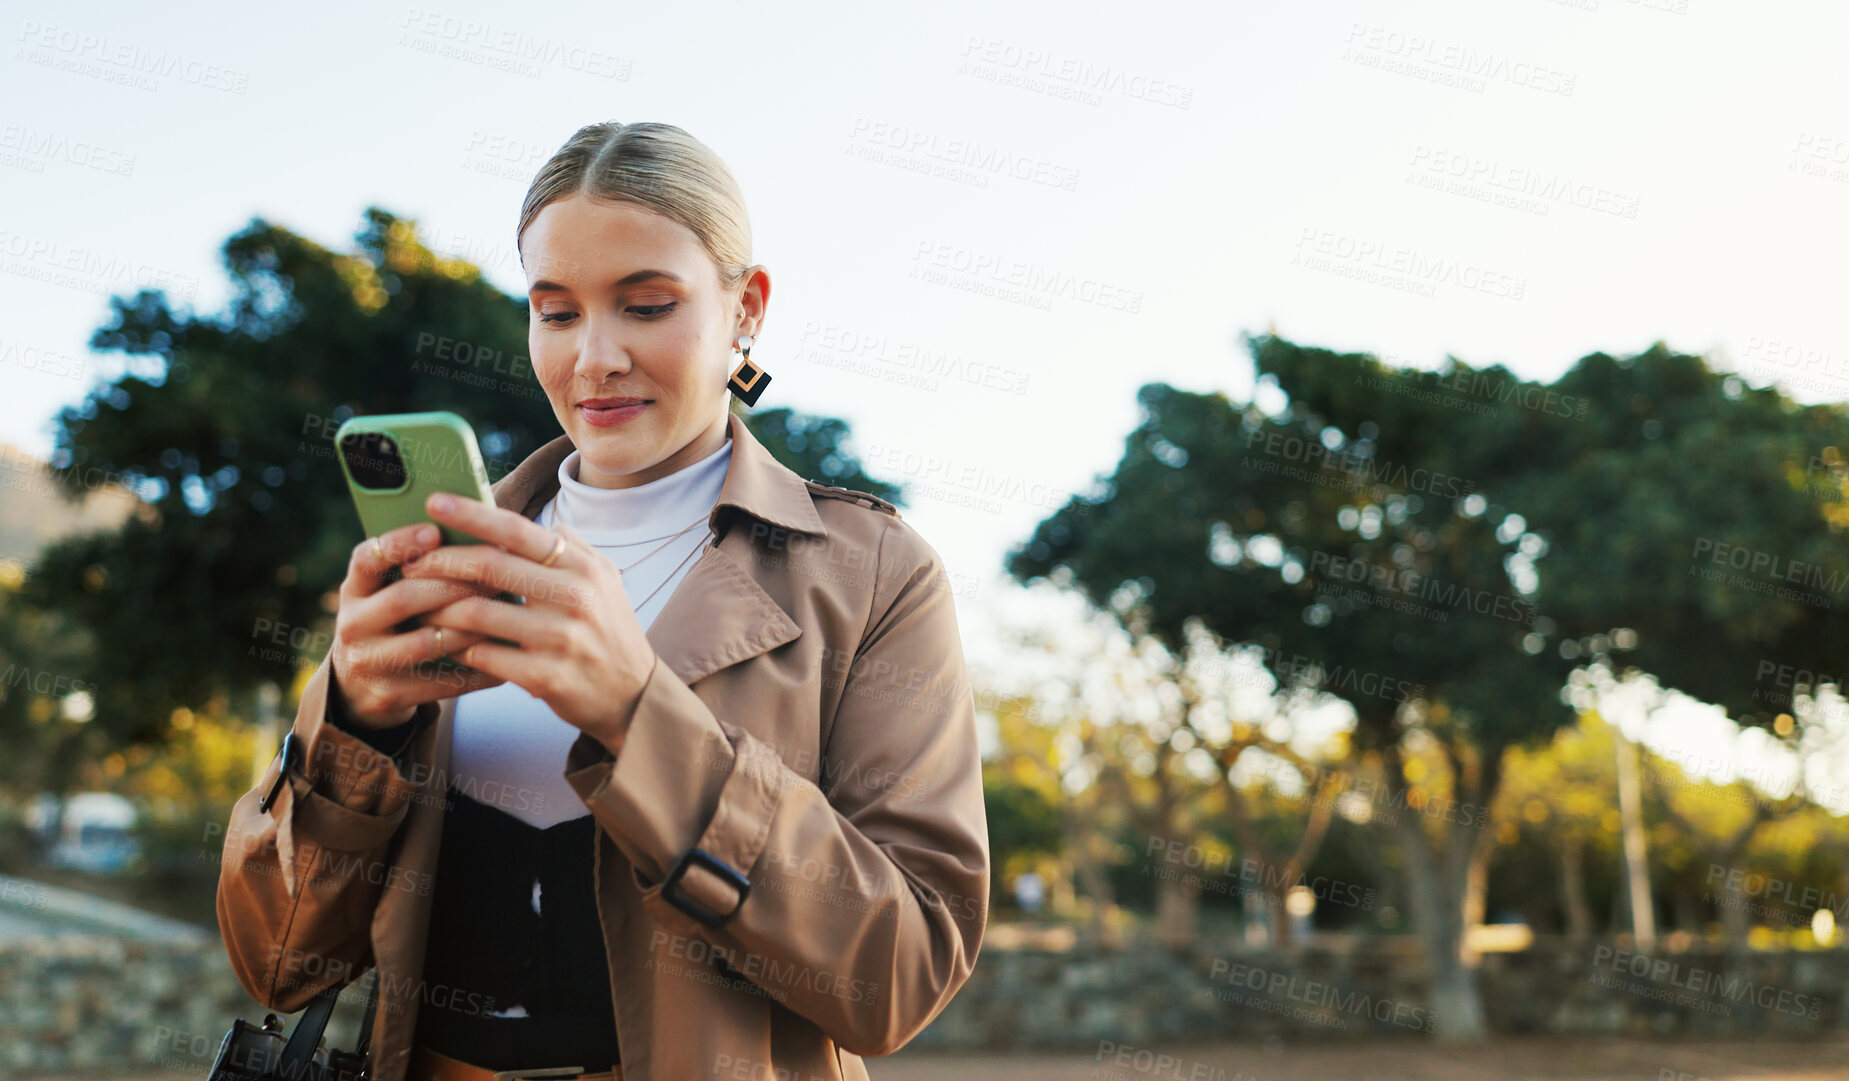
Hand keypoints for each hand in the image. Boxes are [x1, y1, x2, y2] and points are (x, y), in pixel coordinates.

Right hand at [329, 522, 508, 728]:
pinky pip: (442, 682)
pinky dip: (477, 670)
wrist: (362, 688)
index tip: (435, 531)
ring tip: (503, 615)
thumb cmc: (394, 623)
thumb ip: (418, 568)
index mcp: (354, 590)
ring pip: (425, 642)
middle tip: (493, 577)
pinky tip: (505, 658)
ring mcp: (367, 663)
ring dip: (469, 628)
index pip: (366, 558)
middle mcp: (353, 625)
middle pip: (403, 599)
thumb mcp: (387, 593)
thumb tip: (478, 530)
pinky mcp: (388, 696)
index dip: (399, 543)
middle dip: (451, 586)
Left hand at [403, 491, 657, 754]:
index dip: (472, 514)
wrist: (634, 695)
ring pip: (476, 612)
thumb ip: (571, 547)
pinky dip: (460, 647)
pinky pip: (483, 655)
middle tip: (411, 562)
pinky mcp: (544, 677)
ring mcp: (559, 639)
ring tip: (423, 607)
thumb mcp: (605, 580)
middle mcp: (573, 597)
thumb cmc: (610, 631)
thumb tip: (536, 522)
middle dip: (440, 561)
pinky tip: (451, 644)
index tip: (435, 503)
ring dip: (440, 608)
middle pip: (489, 566)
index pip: (518, 530)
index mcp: (582, 567)